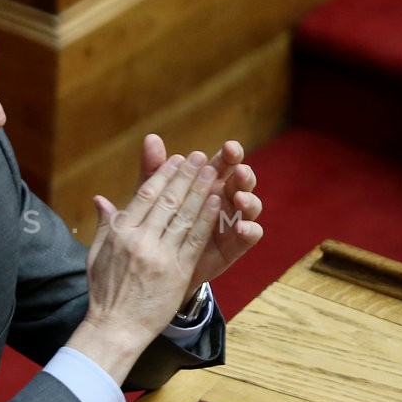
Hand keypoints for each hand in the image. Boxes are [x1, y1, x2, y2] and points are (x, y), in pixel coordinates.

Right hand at [68, 151, 220, 383]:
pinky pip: (195, 239)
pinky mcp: (178, 271)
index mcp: (120, 233)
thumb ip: (105, 226)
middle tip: (200, 157)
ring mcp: (160, 255)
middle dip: (186, 176)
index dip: (164, 175)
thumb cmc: (104, 291)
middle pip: (168, 201)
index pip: (145, 196)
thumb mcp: (97, 255)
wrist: (115, 327)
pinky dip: (207, 218)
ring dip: (201, 190)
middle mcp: (140, 240)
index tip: (177, 159)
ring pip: (185, 216)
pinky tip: (217, 201)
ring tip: (213, 171)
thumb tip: (101, 200)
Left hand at [140, 134, 263, 299]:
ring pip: (250, 206)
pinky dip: (249, 229)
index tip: (229, 147)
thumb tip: (150, 138)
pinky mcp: (234, 245)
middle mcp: (225, 198)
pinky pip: (250, 236)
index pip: (223, 163)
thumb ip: (154, 169)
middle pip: (241, 181)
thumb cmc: (156, 223)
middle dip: (243, 173)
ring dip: (249, 199)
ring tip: (240, 197)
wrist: (156, 264)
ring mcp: (232, 221)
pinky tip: (241, 227)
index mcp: (209, 182)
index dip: (229, 155)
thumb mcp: (152, 196)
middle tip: (239, 169)